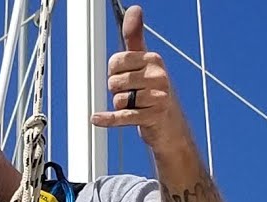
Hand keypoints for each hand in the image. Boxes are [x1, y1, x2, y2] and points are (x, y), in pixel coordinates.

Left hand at [90, 5, 191, 152]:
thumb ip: (135, 36)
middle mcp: (159, 76)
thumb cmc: (153, 90)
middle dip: (117, 91)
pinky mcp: (153, 116)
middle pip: (114, 81)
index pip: (115, 62)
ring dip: (121, 106)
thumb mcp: (145, 62)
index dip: (114, 72)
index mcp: (154, 59)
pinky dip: (108, 119)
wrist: (170, 125)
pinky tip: (96, 118)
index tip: (125, 76)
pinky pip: (122, 116)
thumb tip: (135, 8)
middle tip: (132, 94)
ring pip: (118, 99)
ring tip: (136, 106)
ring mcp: (158, 97)